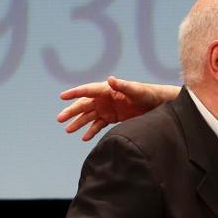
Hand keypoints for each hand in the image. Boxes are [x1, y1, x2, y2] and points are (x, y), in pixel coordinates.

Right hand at [56, 76, 178, 140]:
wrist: (158, 105)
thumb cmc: (148, 94)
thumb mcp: (136, 90)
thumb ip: (123, 86)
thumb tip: (111, 79)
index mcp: (108, 90)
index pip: (88, 90)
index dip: (75, 93)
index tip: (62, 97)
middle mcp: (105, 98)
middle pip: (84, 105)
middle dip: (72, 112)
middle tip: (60, 119)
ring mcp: (108, 108)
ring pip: (89, 116)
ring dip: (78, 123)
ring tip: (67, 130)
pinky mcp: (112, 118)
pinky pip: (98, 125)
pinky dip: (91, 131)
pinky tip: (84, 138)